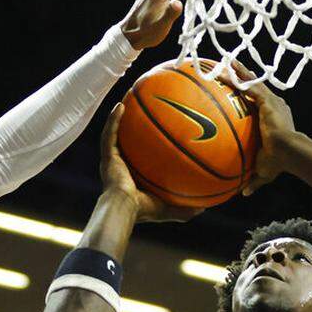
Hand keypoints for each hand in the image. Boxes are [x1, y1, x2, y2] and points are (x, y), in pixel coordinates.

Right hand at [100, 104, 203, 222]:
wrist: (124, 210)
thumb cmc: (144, 211)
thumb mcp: (170, 209)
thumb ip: (185, 209)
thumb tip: (204, 209)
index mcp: (131, 177)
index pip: (139, 159)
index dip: (144, 148)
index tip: (155, 135)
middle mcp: (119, 167)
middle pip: (126, 142)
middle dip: (131, 127)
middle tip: (140, 112)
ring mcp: (111, 161)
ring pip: (114, 134)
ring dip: (118, 118)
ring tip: (126, 100)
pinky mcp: (107, 157)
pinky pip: (109, 134)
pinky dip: (113, 120)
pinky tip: (120, 105)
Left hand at [223, 62, 299, 195]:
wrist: (290, 153)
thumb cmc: (279, 162)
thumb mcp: (263, 171)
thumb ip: (253, 180)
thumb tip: (245, 194)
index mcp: (273, 117)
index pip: (256, 103)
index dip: (245, 96)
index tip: (234, 92)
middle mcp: (274, 104)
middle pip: (252, 87)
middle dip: (238, 78)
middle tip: (223, 70)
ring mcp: (271, 100)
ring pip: (249, 81)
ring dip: (235, 71)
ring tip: (221, 62)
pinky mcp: (268, 99)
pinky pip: (248, 84)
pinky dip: (235, 76)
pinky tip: (222, 68)